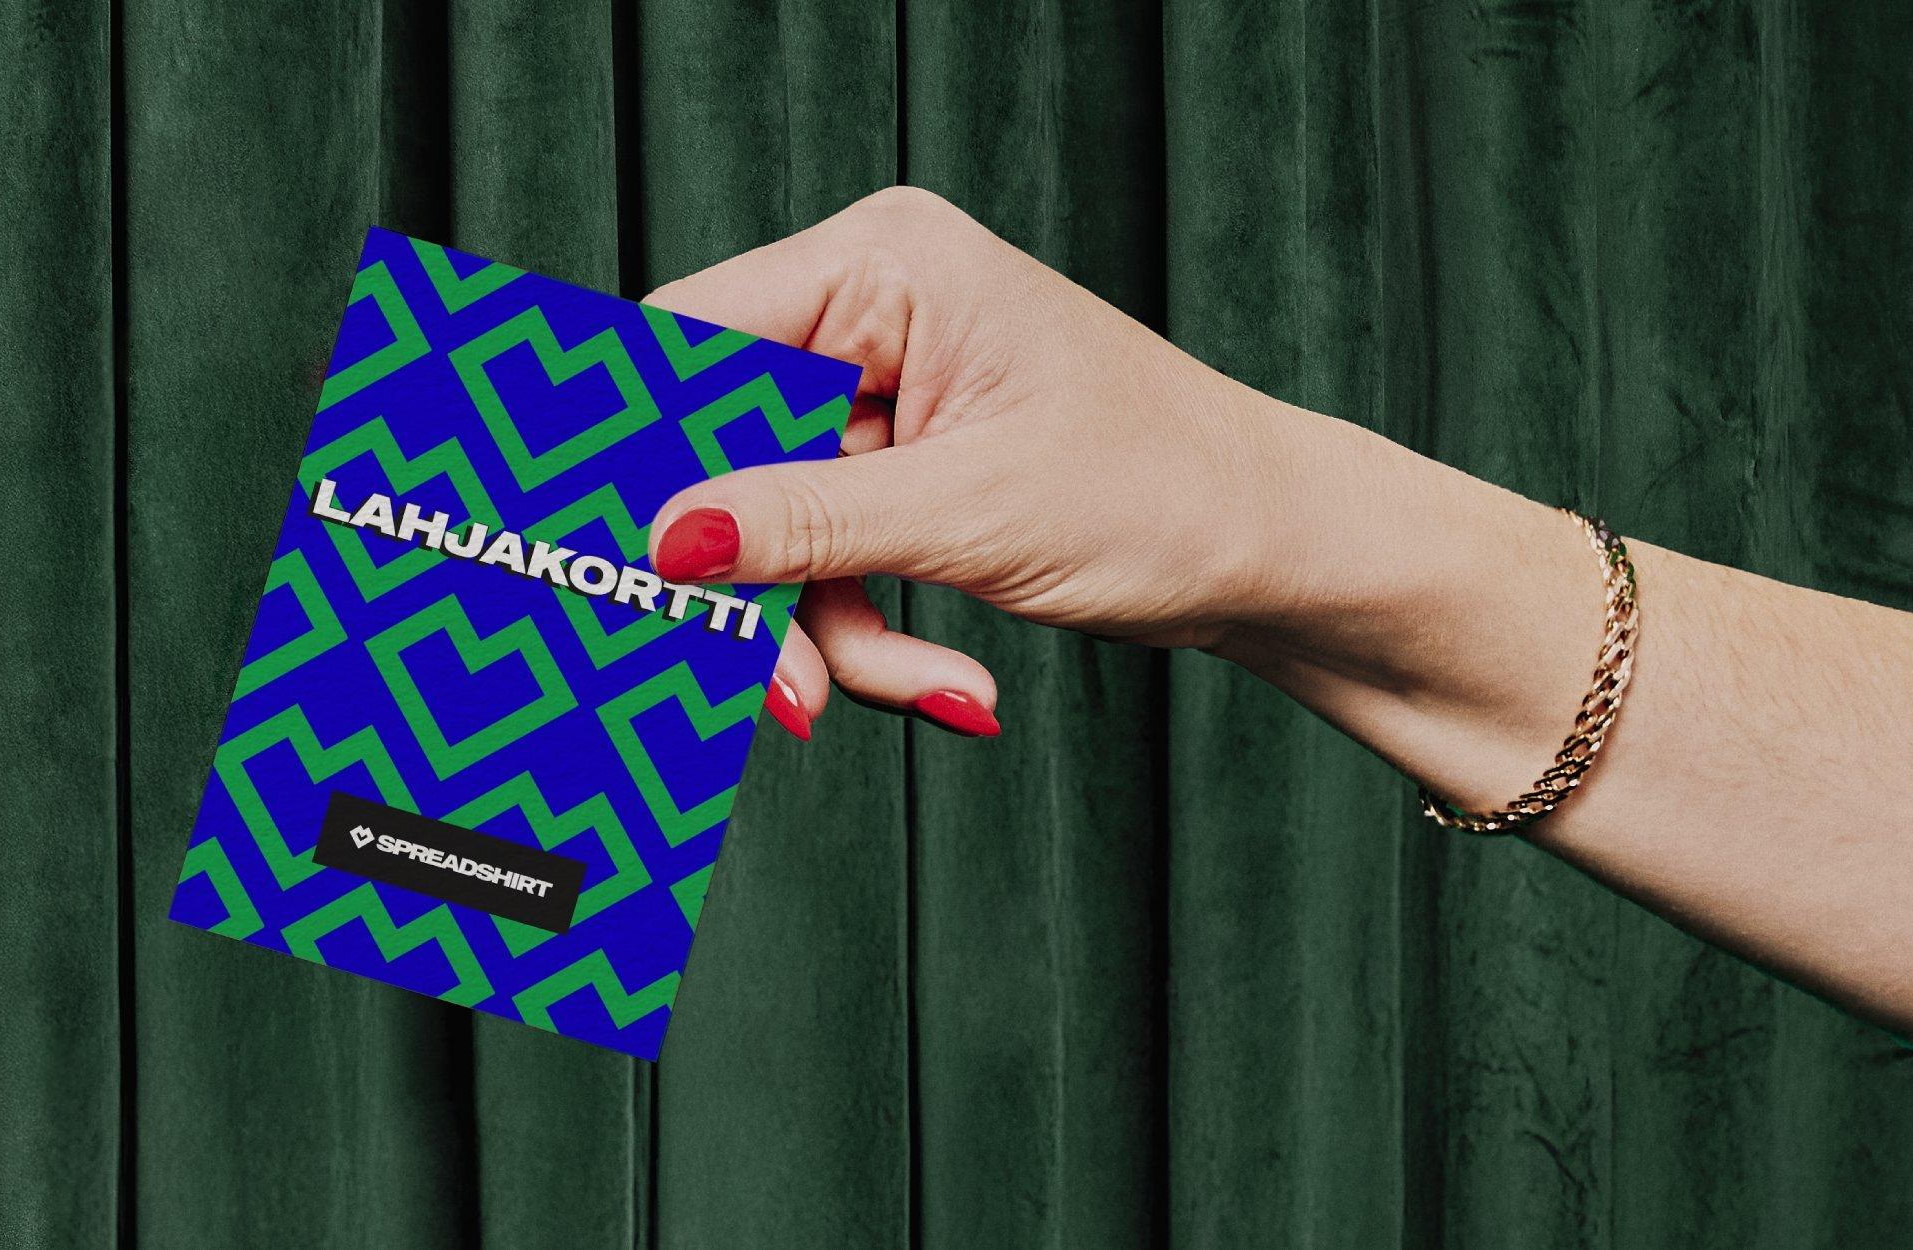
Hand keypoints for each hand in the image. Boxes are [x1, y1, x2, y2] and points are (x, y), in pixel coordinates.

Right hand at [646, 186, 1353, 739]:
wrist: (1281, 552)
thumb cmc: (1168, 493)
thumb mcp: (968, 512)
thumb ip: (798, 523)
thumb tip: (659, 539)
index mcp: (881, 266)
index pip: (691, 338)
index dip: (646, 452)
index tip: (631, 562)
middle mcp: (867, 309)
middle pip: (718, 449)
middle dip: (753, 584)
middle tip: (779, 690)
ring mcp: (878, 391)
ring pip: (764, 527)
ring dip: (823, 634)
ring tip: (916, 698)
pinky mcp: (894, 466)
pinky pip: (820, 558)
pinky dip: (866, 636)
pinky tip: (950, 688)